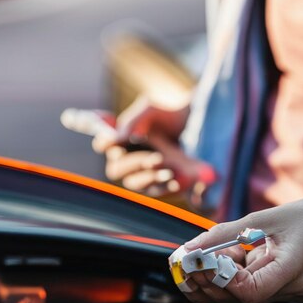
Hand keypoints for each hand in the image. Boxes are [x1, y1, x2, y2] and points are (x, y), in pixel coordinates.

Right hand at [92, 96, 214, 198]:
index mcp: (121, 139)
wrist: (199, 126)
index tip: (111, 140)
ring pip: (133, 183)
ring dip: (148, 175)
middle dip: (132, 163)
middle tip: (151, 157)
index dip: (104, 142)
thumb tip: (117, 137)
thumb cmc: (169, 116)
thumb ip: (134, 121)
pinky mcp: (160, 186)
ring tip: (165, 166)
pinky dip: (163, 184)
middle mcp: (127, 159)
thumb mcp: (152, 110)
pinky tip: (173, 175)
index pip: (103, 144)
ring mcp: (142, 175)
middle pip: (115, 169)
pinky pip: (155, 191)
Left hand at [179, 178, 302, 302]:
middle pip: (245, 300)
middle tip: (189, 268)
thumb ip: (221, 237)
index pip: (253, 290)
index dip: (222, 282)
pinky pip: (259, 296)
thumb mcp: (259, 218)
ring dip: (222, 284)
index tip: (200, 266)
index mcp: (297, 265)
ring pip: (249, 300)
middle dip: (212, 285)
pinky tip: (228, 268)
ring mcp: (300, 296)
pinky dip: (238, 284)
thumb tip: (187, 252)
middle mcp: (301, 288)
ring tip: (207, 263)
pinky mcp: (296, 297)